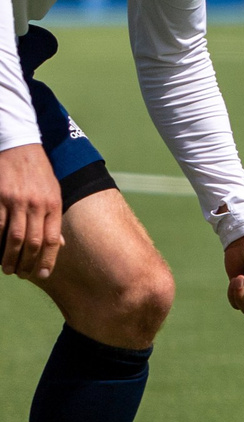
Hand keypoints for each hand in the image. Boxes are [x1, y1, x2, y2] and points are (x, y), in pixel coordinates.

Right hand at [0, 143, 61, 279]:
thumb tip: (58, 245)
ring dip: (9, 257)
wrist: (20, 146)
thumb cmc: (38, 172)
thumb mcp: (54, 193)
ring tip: (7, 269)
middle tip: (21, 274)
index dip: (48, 260)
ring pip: (14, 238)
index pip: (53, 240)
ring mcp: (16, 202)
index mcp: (53, 205)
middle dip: (27, 263)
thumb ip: (54, 218)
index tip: (44, 275)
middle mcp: (37, 205)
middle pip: (33, 242)